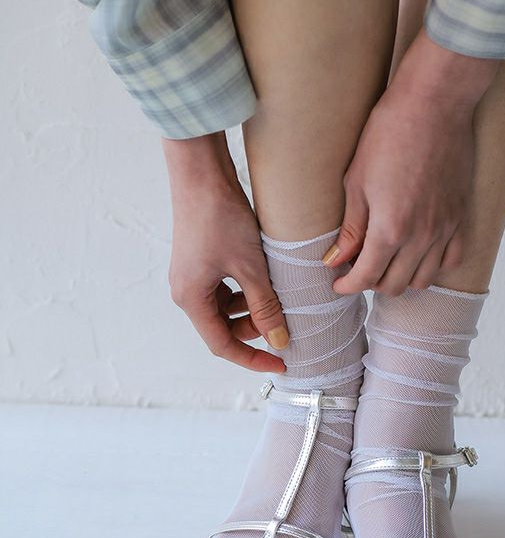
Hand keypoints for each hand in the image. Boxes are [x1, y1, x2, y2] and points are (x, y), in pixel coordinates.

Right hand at [164, 133, 287, 372]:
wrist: (201, 172)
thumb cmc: (221, 217)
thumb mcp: (250, 268)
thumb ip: (265, 307)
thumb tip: (279, 341)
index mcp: (191, 299)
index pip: (223, 346)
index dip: (254, 358)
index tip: (281, 364)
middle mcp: (186, 292)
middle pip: (223, 328)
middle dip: (255, 329)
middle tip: (284, 319)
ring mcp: (191, 276)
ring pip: (226, 309)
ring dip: (251, 309)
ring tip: (276, 294)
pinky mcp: (199, 261)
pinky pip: (224, 290)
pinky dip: (245, 291)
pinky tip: (264, 277)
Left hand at [325, 29, 498, 295]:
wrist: (435, 104)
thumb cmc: (390, 134)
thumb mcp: (356, 181)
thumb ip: (351, 228)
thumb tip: (336, 260)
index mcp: (390, 229)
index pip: (366, 277)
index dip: (347, 285)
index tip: (338, 282)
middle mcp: (420, 237)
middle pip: (394, 285)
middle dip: (370, 282)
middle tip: (358, 267)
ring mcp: (445, 230)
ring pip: (422, 280)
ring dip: (401, 278)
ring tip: (386, 262)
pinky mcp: (461, 218)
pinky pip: (451, 261)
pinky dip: (432, 266)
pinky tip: (418, 254)